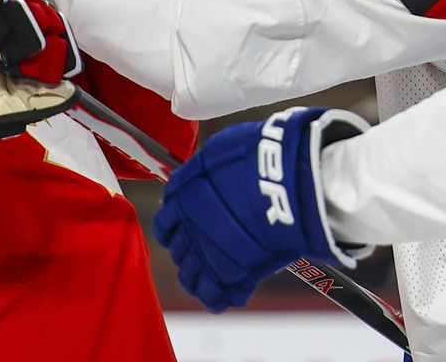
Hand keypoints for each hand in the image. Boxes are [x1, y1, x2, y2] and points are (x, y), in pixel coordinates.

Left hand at [153, 107, 370, 311]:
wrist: (279, 177)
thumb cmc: (256, 154)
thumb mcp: (223, 148)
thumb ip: (209, 168)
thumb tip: (212, 171)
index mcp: (181, 194)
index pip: (166, 219)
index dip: (175, 225)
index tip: (185, 227)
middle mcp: (187, 224)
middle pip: (178, 248)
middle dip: (189, 249)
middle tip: (208, 248)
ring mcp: (205, 250)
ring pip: (189, 275)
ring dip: (200, 275)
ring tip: (216, 275)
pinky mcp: (228, 271)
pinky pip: (213, 295)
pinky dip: (219, 297)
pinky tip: (229, 293)